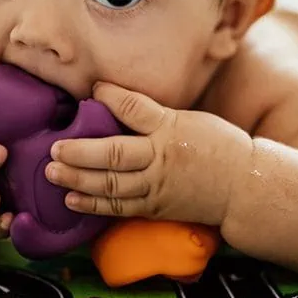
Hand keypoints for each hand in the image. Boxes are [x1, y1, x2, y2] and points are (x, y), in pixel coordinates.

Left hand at [45, 82, 253, 224]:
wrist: (244, 187)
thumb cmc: (218, 147)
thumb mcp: (190, 120)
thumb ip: (153, 115)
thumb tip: (113, 101)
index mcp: (171, 128)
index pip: (135, 108)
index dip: (111, 97)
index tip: (93, 89)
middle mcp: (161, 158)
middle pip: (114, 153)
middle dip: (80, 151)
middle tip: (54, 148)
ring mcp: (157, 186)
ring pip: (111, 185)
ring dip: (78, 179)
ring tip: (53, 172)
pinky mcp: (155, 208)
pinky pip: (120, 208)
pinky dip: (93, 205)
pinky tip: (71, 199)